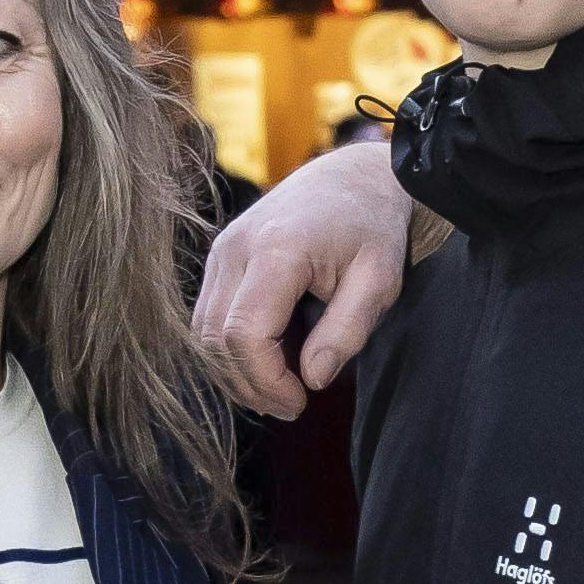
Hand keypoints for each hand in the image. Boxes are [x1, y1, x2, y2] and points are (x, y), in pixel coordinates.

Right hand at [196, 147, 417, 415]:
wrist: (354, 178)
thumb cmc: (373, 228)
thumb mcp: (380, 282)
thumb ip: (347, 331)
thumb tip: (314, 379)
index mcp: (277, 250)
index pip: (245, 334)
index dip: (266, 381)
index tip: (300, 402)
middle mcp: (237, 247)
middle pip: (216, 339)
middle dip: (249, 385)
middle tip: (292, 406)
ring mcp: (222, 250)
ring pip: (203, 332)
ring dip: (235, 372)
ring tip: (279, 390)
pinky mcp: (220, 257)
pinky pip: (208, 316)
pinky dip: (229, 349)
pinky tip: (267, 362)